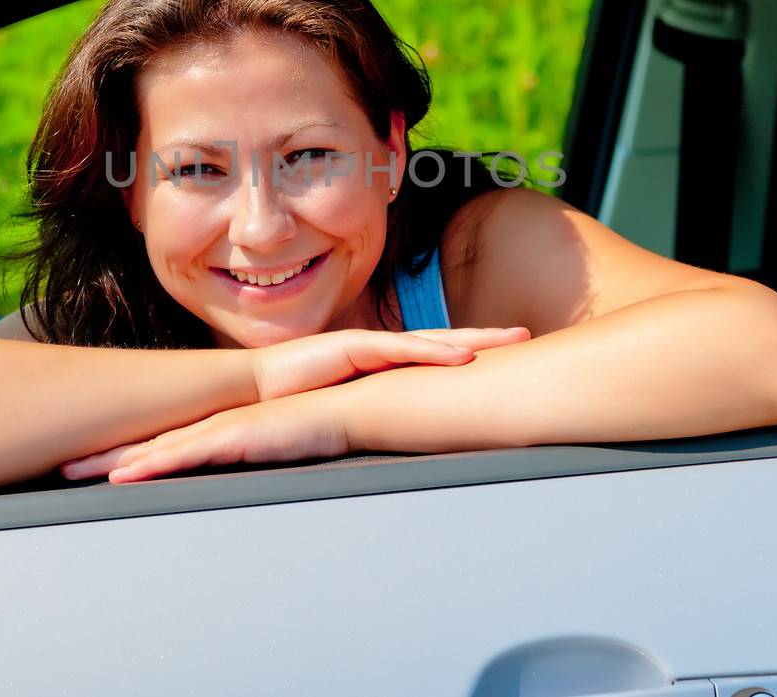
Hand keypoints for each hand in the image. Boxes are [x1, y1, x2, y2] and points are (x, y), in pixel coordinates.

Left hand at [61, 390, 347, 482]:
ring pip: (152, 451)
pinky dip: (150, 467)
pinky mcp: (231, 440)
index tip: (87, 461)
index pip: (157, 443)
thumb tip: (233, 468)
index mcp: (213, 431)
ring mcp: (216, 432)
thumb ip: (247, 456)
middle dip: (98, 455)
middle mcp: (207, 429)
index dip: (120, 451)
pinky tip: (121, 479)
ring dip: (109, 464)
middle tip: (61, 467)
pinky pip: (182, 456)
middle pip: (142, 444)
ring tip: (71, 473)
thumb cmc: (311, 426)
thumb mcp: (269, 445)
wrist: (340, 407)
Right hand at [250, 325, 530, 401]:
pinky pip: (401, 348)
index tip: (507, 355)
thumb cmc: (293, 402)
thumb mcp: (346, 411)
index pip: (433, 356)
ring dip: (472, 338)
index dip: (470, 350)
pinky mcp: (352, 348)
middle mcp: (379, 350)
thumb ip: (375, 417)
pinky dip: (434, 351)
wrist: (251, 392)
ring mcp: (367, 345)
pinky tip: (464, 356)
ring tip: (510, 339)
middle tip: (525, 336)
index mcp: (381, 365)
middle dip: (486, 336)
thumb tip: (404, 440)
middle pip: (443, 340)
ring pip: (431, 339)